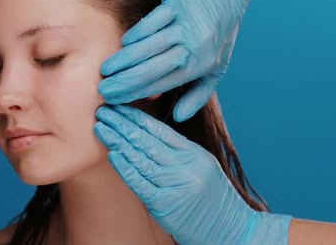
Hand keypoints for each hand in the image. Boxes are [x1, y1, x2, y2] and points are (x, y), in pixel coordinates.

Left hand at [94, 104, 290, 244]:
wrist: (233, 230)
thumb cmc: (213, 200)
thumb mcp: (202, 167)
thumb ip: (178, 152)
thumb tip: (147, 134)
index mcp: (195, 153)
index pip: (160, 129)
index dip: (137, 116)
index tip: (118, 105)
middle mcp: (187, 166)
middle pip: (148, 140)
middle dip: (122, 124)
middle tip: (102, 110)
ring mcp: (177, 185)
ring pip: (142, 158)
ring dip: (118, 142)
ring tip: (101, 128)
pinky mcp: (166, 205)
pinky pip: (141, 183)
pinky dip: (125, 168)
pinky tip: (113, 154)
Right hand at [98, 0, 263, 121]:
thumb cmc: (220, 35)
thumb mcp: (217, 68)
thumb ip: (198, 95)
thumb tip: (179, 117)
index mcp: (200, 65)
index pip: (162, 83)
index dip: (137, 93)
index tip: (116, 100)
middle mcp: (193, 46)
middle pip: (153, 68)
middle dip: (125, 81)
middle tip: (103, 90)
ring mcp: (185, 24)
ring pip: (149, 46)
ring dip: (125, 59)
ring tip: (106, 69)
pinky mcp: (177, 4)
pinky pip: (153, 22)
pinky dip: (137, 33)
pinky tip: (124, 43)